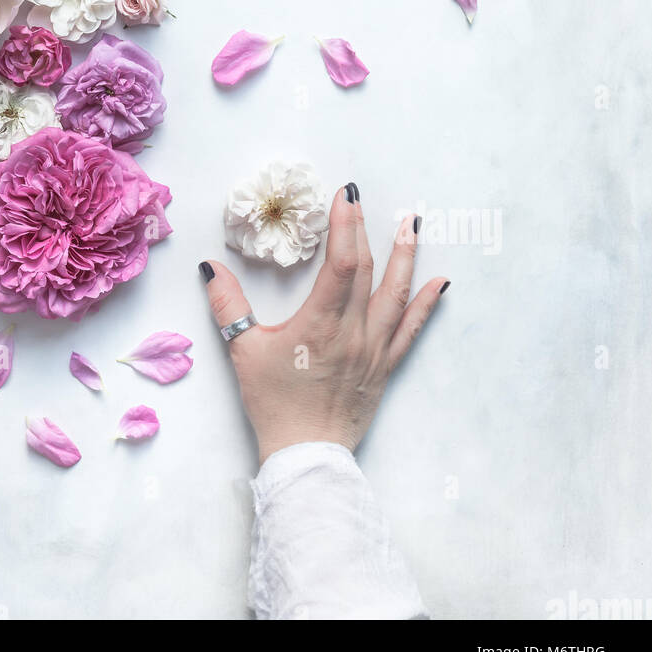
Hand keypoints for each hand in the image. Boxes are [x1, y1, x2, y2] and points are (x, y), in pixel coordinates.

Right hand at [200, 184, 448, 462]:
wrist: (306, 456)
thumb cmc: (274, 404)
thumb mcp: (243, 352)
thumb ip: (227, 306)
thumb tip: (210, 268)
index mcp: (321, 325)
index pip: (341, 264)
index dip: (345, 225)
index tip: (344, 195)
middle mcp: (355, 332)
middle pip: (366, 270)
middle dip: (364, 228)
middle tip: (361, 195)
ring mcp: (375, 349)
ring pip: (397, 294)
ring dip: (406, 255)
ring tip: (412, 223)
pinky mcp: (385, 366)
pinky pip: (412, 329)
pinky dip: (427, 304)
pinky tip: (440, 283)